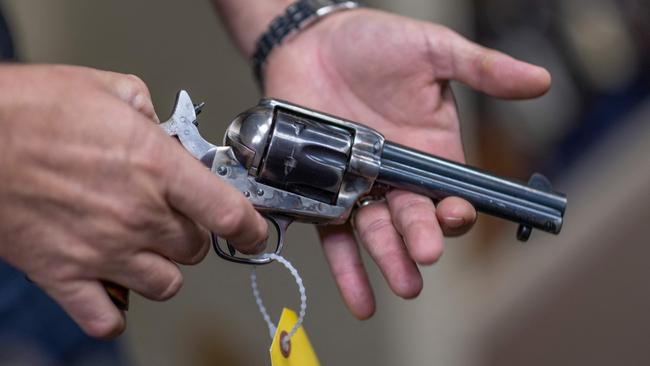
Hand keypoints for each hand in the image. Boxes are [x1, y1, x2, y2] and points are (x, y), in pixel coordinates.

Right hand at [0, 65, 266, 337]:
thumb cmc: (33, 107)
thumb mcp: (110, 88)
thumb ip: (152, 112)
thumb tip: (165, 130)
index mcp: (157, 167)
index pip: (229, 213)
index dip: (252, 228)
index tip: (255, 232)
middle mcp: (137, 215)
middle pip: (197, 250)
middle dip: (194, 235)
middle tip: (175, 219)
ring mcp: (102, 251)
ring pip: (166, 284)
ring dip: (163, 269)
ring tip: (146, 249)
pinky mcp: (64, 275)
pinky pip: (107, 318)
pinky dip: (115, 310)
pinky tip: (111, 286)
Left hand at [262, 9, 550, 317]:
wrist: (311, 41)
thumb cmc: (372, 42)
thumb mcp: (433, 50)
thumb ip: (481, 69)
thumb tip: (539, 80)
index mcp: (430, 149)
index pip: (450, 190)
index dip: (455, 208)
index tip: (456, 215)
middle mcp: (398, 175)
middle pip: (414, 217)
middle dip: (420, 239)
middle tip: (425, 255)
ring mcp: (360, 185)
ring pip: (377, 231)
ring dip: (389, 260)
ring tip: (401, 283)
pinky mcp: (324, 188)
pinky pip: (334, 233)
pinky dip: (346, 268)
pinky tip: (360, 298)